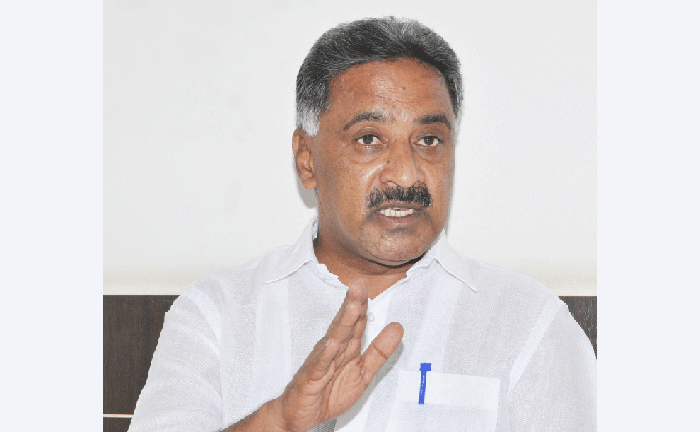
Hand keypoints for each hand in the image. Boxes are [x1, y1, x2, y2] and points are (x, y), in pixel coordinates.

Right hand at [269, 278, 403, 431]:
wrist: (303, 414)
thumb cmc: (328, 391)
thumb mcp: (363, 372)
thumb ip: (380, 351)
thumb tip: (398, 327)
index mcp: (345, 346)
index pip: (356, 321)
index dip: (362, 304)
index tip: (366, 283)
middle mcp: (333, 349)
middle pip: (345, 323)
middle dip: (353, 303)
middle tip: (359, 284)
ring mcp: (321, 361)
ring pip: (334, 338)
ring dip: (343, 322)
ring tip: (353, 305)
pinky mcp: (312, 377)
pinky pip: (321, 365)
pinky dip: (326, 354)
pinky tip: (333, 343)